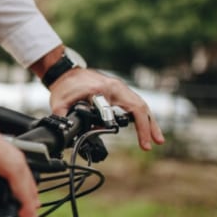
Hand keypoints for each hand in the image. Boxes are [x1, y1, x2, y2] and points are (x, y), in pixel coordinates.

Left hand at [48, 68, 165, 150]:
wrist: (66, 73)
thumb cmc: (64, 87)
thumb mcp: (59, 104)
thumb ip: (64, 119)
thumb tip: (67, 135)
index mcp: (103, 91)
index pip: (128, 109)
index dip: (139, 127)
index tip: (142, 144)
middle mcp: (115, 87)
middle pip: (140, 106)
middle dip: (149, 126)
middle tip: (154, 144)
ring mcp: (119, 88)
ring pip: (141, 105)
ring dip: (150, 122)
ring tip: (157, 140)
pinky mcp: (119, 91)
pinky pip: (135, 103)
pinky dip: (142, 117)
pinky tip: (147, 128)